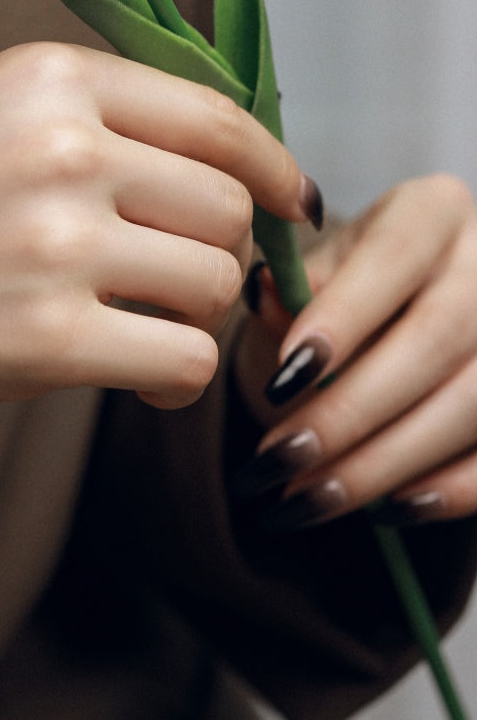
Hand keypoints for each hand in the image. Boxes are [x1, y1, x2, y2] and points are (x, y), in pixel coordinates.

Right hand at [0, 42, 313, 425]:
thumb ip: (83, 130)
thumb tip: (209, 186)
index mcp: (46, 75)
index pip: (218, 115)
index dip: (270, 168)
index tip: (286, 205)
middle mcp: (64, 144)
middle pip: (229, 204)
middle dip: (224, 253)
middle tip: (181, 287)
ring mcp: (56, 241)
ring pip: (215, 283)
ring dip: (195, 316)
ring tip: (145, 333)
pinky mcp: (42, 339)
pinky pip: (179, 359)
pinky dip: (173, 377)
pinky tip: (133, 377)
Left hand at [232, 174, 476, 528]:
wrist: (392, 325)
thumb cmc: (338, 295)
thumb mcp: (307, 276)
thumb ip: (288, 289)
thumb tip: (263, 297)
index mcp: (432, 211)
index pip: (394, 256)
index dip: (343, 318)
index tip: (284, 375)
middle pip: (436, 339)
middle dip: (352, 409)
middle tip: (281, 456)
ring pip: (473, 401)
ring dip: (387, 461)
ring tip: (310, 496)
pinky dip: (452, 488)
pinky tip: (390, 507)